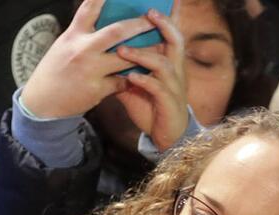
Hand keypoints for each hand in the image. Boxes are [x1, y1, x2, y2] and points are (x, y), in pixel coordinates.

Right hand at [20, 0, 152, 118]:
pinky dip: (132, 79)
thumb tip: (105, 20)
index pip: (88, 9)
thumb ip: (84, 33)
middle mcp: (82, 50)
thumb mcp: (64, 45)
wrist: (42, 102)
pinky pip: (122, 82)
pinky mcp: (97, 90)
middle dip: (137, 25)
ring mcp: (90, 70)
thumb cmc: (55, 71)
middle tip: (152, 19)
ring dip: (144, 53)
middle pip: (115, 32)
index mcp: (73, 35)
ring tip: (160, 47)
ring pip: (125, 59)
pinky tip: (141, 76)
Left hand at [114, 4, 190, 150]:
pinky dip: (144, 81)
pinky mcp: (170, 104)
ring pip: (164, 64)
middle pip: (176, 41)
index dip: (165, 19)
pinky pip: (159, 88)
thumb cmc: (151, 107)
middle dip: (164, 25)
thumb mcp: (135, 84)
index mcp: (170, 63)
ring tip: (123, 50)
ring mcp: (175, 87)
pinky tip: (131, 77)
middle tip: (148, 13)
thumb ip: (123, 68)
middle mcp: (176, 71)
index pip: (170, 35)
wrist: (166, 137)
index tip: (152, 5)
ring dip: (143, 55)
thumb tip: (102, 53)